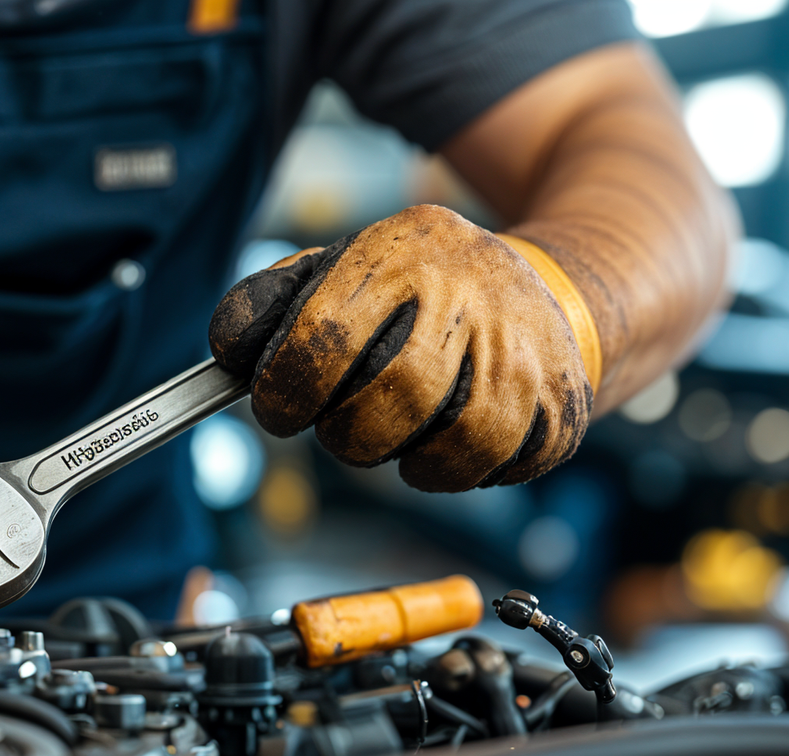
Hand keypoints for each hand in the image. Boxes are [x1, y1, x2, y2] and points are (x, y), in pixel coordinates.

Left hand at [209, 205, 591, 491]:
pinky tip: (443, 444)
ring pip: (453, 444)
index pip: (325, 335)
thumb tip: (226, 355)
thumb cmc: (417, 292)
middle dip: (346, 434)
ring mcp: (527, 349)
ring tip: (390, 437)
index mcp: (404, 250)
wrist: (550, 286)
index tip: (277, 410)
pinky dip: (455, 473)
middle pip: (392, 397)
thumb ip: (270, 304)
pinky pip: (496, 469)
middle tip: (340, 429)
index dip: (284, 391)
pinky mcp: (562, 404)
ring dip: (403, 461)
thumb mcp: (341, 269)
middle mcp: (474, 291)